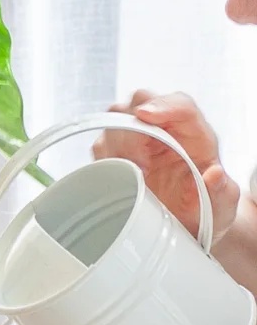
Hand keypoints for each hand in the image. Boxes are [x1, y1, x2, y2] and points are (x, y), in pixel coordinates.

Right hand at [95, 90, 239, 243]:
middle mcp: (165, 130)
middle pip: (141, 102)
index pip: (181, 105)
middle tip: (139, 162)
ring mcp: (139, 140)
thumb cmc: (206, 207)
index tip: (146, 115)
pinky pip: (101, 146)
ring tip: (131, 174)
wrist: (187, 222)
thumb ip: (223, 190)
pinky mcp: (118, 155)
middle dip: (133, 126)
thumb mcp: (222, 203)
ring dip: (116, 145)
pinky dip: (104, 159)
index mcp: (195, 134)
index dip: (163, 106)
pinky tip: (117, 177)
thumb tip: (214, 174)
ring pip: (116, 119)